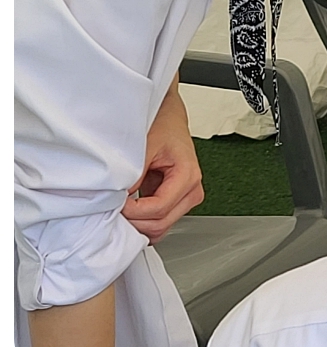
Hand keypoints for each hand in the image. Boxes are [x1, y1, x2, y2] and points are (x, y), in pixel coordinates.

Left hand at [121, 74, 203, 242]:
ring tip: (120, 210)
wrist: (169, 119)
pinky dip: (142, 222)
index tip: (115, 203)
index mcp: (188, 175)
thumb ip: (134, 173)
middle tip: (113, 210)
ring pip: (160, 228)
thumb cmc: (163, 127)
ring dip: (137, 224)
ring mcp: (186, 199)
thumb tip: (119, 199)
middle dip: (134, 221)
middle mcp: (192, 190)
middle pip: (160, 224)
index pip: (158, 208)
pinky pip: (159, 222)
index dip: (133, 211)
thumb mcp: (145, 145)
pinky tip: (129, 210)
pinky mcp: (177, 202)